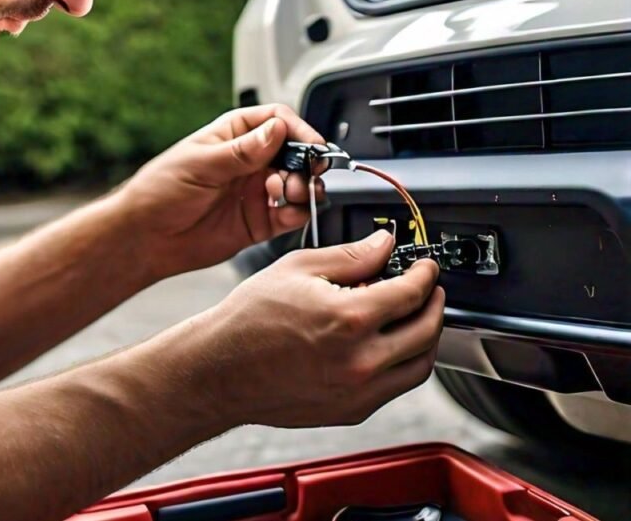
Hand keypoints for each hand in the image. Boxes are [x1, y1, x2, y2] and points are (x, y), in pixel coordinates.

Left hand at [117, 104, 325, 280]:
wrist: (145, 238)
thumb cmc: (159, 191)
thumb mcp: (200, 164)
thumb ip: (241, 151)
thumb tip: (277, 130)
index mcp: (233, 136)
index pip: (276, 121)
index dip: (298, 130)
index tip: (311, 144)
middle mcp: (249, 161)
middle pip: (294, 152)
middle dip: (306, 161)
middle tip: (307, 173)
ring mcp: (255, 191)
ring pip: (297, 183)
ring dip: (304, 187)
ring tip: (292, 192)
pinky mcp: (258, 221)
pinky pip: (289, 215)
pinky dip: (298, 213)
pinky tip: (289, 212)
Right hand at [194, 230, 444, 429]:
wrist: (221, 369)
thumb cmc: (249, 319)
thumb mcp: (297, 268)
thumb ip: (350, 256)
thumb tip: (384, 244)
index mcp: (350, 318)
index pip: (411, 293)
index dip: (425, 274)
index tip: (425, 267)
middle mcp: (361, 360)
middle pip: (427, 331)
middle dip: (435, 303)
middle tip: (428, 289)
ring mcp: (359, 391)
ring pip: (420, 365)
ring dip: (427, 338)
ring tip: (415, 318)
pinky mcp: (352, 411)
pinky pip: (396, 388)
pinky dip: (404, 364)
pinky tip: (388, 345)